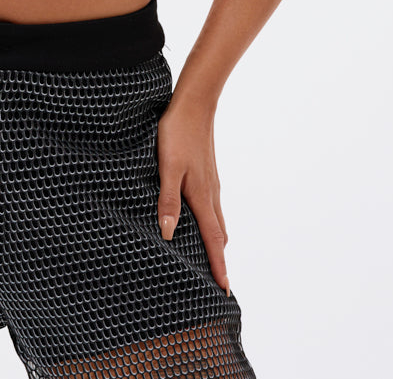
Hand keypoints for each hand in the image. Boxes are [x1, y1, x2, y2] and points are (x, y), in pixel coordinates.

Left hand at [156, 99, 229, 295]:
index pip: (213, 239)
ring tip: (210, 256)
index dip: (218, 265)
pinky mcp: (207, 172)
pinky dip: (211, 222)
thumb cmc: (178, 133)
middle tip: (217, 280)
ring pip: (216, 218)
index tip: (224, 289)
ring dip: (215, 240)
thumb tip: (169, 235)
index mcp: (202, 196)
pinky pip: (212, 205)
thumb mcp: (167, 168)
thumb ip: (168, 201)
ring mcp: (211, 182)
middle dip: (219, 258)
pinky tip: (200, 218)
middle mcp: (211, 193)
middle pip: (219, 233)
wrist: (195, 103)